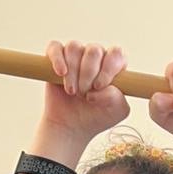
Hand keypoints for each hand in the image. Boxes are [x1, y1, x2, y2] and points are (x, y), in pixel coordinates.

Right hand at [36, 40, 129, 162]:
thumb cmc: (97, 116)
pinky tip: (61, 73)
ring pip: (74, 47)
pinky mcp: (56, 58)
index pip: (116, 53)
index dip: (107, 68)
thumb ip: (116, 97)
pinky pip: (55, 47)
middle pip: (94, 50)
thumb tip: (101, 87)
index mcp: (114, 65)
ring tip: (72, 91)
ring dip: (73, 72)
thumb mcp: (116, 112)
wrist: (71, 126)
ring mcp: (76, 56)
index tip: (98, 86)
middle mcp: (96, 57)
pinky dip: (58, 59)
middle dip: (88, 74)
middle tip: (84, 94)